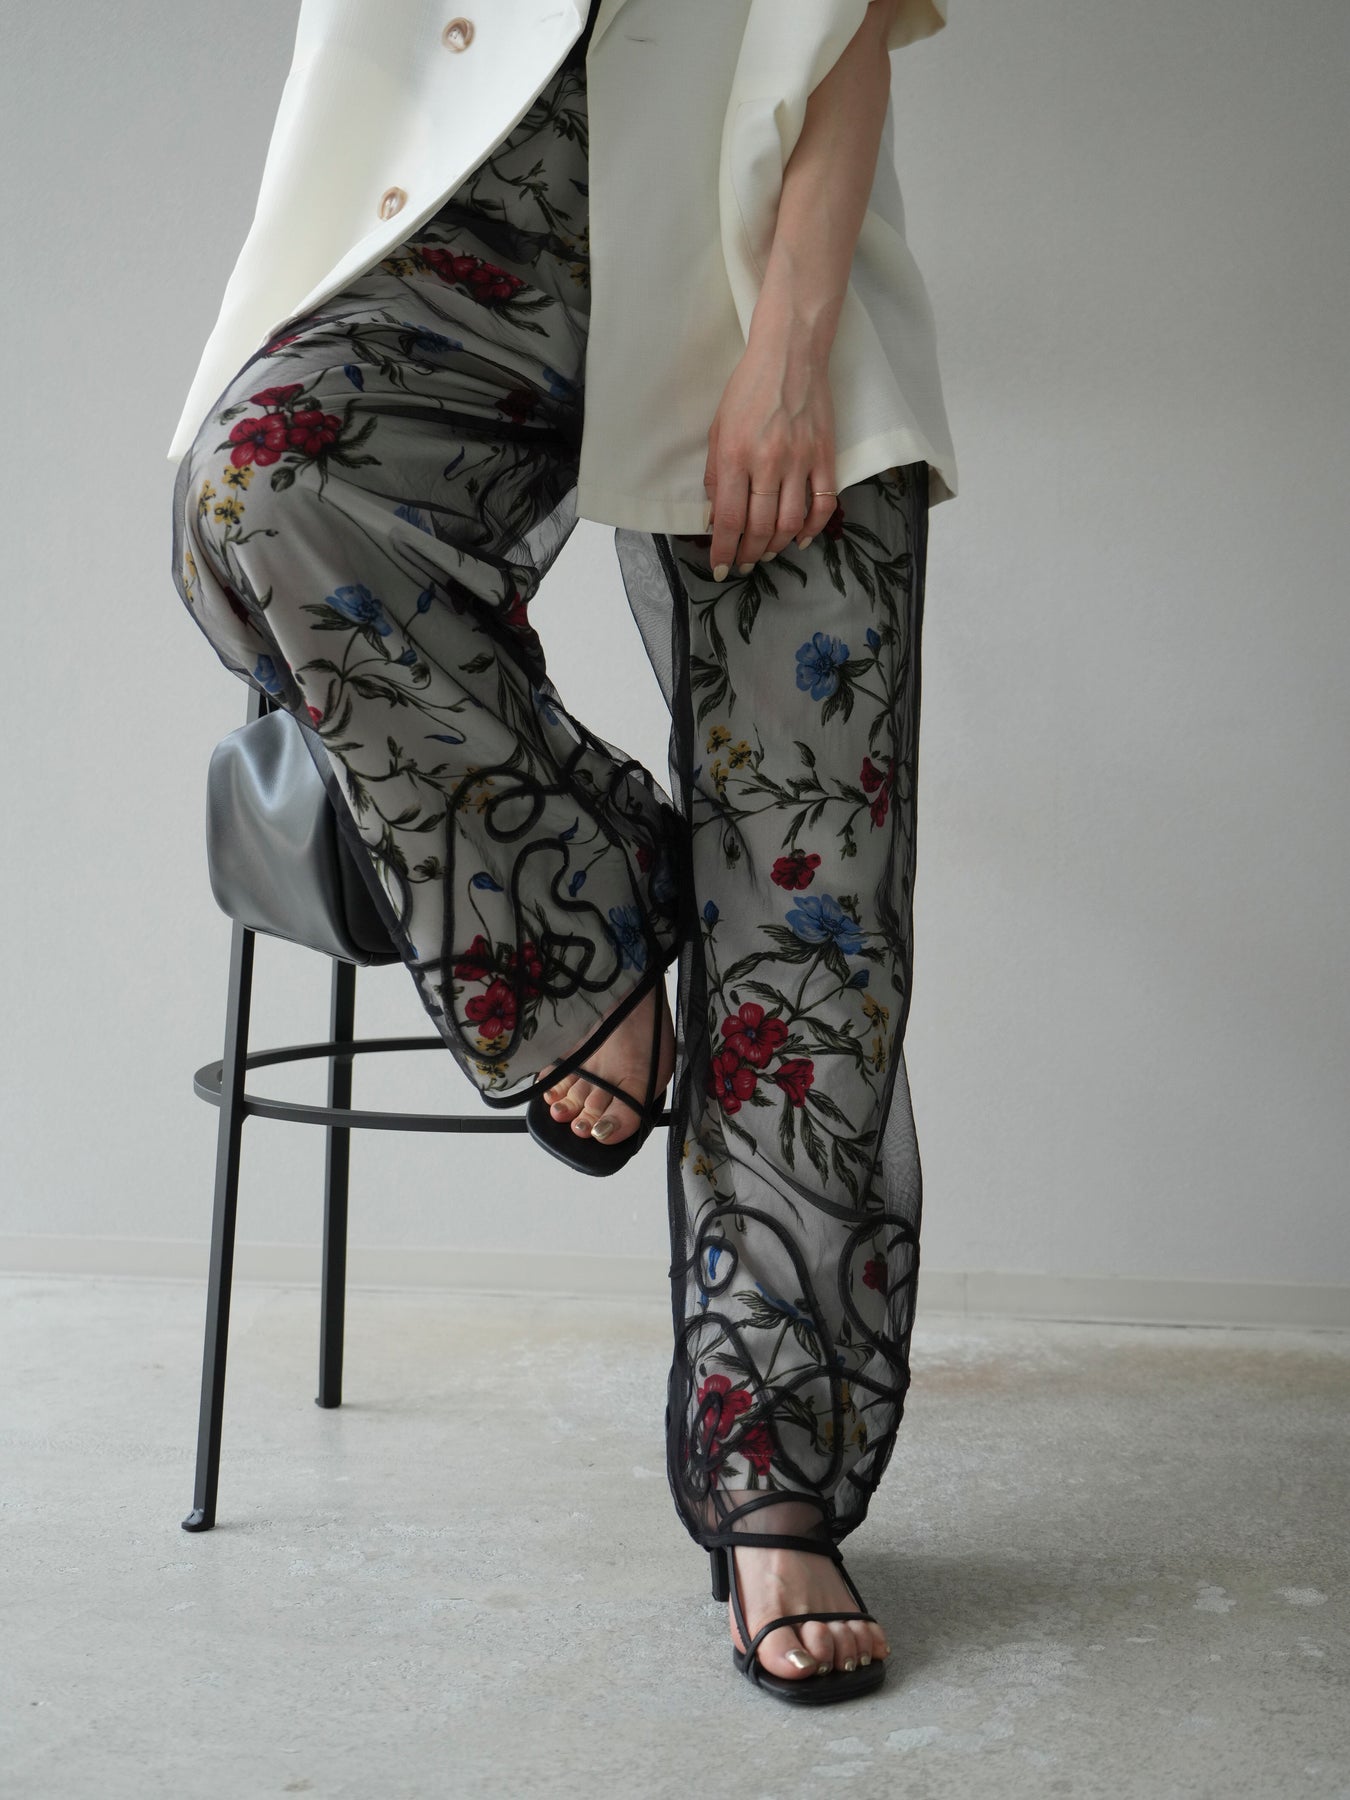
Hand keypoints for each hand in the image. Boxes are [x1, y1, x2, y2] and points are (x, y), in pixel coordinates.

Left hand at [702, 336, 837, 579]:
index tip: (721, 567)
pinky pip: (823, 503)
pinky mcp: (825, 455)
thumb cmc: (748, 388)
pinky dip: (813, 528)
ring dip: (777, 545)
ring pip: (790, 522)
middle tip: (744, 563)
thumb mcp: (718, 428)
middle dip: (749, 554)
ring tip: (767, 553)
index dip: (724, 550)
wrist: (790, 353)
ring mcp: (800, 460)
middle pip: (760, 527)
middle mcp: (768, 462)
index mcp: (735, 455)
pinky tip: (800, 538)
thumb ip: (716, 474)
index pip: (729, 519)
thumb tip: (717, 515)